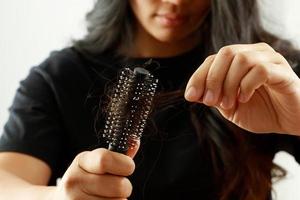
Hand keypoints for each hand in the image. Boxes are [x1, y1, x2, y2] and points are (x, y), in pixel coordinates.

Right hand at [51, 144, 138, 199]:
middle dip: (125, 187)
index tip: (128, 167)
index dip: (124, 164)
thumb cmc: (87, 179)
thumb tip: (135, 142)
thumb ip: (117, 156)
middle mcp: (74, 181)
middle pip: (119, 186)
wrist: (61, 199)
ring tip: (106, 197)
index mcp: (82, 161)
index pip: (105, 159)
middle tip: (117, 187)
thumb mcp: (96, 163)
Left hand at [185, 43, 299, 134]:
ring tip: (229, 104)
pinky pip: (259, 69)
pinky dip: (246, 85)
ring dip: (229, 84)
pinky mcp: (282, 71)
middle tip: (209, 101)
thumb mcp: (231, 108)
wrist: (291, 122)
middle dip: (212, 79)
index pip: (213, 59)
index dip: (198, 76)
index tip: (190, 96)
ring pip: (241, 59)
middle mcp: (254, 54)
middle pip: (225, 53)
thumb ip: (214, 98)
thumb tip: (193, 93)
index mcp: (239, 61)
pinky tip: (245, 98)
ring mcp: (270, 59)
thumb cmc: (262, 112)